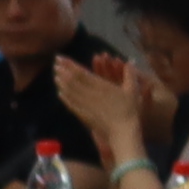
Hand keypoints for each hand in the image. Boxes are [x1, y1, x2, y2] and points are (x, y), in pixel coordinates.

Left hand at [55, 53, 149, 167]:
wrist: (121, 130)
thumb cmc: (129, 110)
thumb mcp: (132, 90)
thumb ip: (130, 74)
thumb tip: (132, 60)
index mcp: (101, 86)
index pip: (81, 72)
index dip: (70, 65)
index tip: (61, 58)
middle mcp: (89, 94)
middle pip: (73, 80)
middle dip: (63, 70)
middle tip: (55, 63)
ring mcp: (84, 104)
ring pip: (70, 91)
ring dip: (61, 82)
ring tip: (55, 75)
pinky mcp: (83, 114)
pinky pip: (71, 104)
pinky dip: (64, 98)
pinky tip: (60, 93)